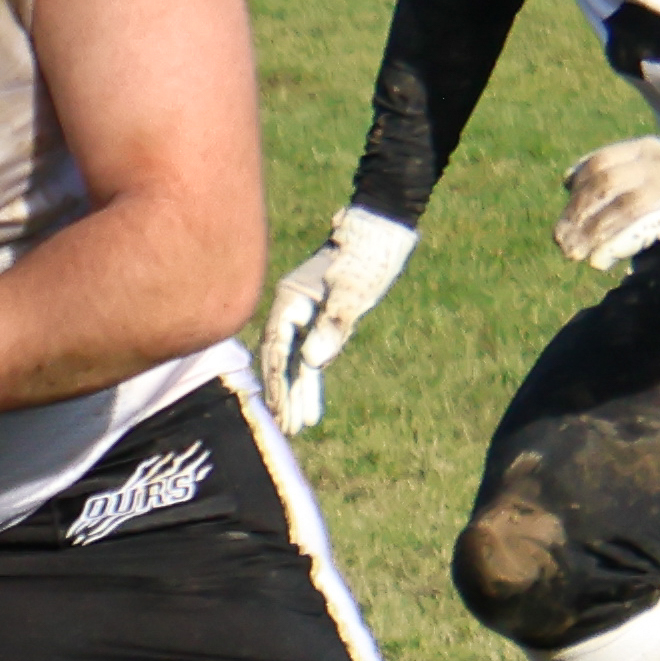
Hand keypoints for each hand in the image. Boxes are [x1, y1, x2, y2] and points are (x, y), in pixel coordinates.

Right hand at [253, 209, 416, 434]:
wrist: (382, 231)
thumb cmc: (368, 256)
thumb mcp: (353, 293)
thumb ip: (333, 327)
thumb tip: (313, 363)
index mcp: (290, 299)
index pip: (277, 348)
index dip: (278, 382)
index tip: (280, 410)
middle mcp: (292, 308)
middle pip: (281, 359)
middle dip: (284, 394)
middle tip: (287, 429)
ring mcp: (305, 315)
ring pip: (296, 360)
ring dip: (298, 392)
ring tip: (299, 426)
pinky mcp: (321, 319)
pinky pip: (311, 354)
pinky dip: (312, 379)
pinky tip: (313, 405)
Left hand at [551, 136, 659, 272]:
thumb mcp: (652, 180)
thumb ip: (619, 180)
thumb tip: (567, 181)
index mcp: (648, 149)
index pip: (600, 163)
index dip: (578, 186)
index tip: (566, 209)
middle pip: (604, 185)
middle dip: (577, 215)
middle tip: (561, 241)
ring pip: (620, 208)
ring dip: (592, 234)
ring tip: (574, 255)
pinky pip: (642, 227)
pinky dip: (617, 244)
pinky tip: (600, 260)